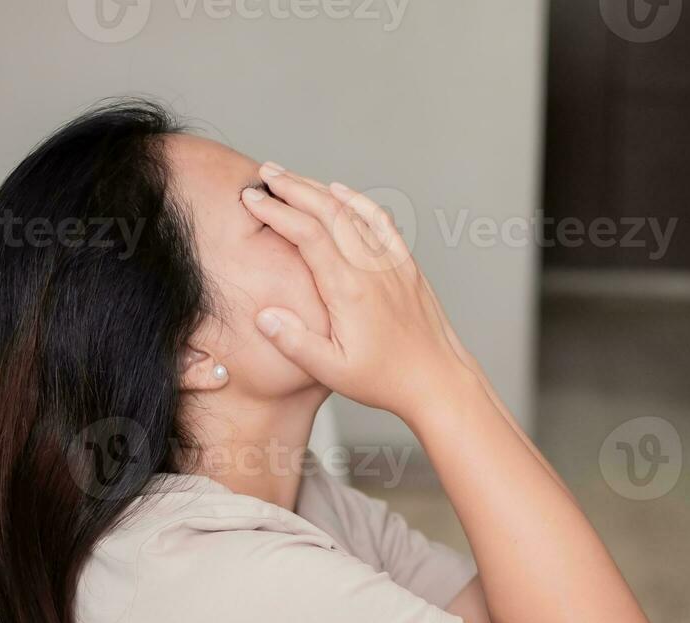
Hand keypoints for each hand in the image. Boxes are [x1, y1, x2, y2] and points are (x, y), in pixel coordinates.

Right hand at [241, 164, 468, 418]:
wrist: (438, 380)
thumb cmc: (386, 380)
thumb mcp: (332, 371)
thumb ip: (294, 342)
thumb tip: (264, 315)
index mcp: (348, 290)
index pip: (307, 234)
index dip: (276, 212)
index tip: (251, 199)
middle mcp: (371, 268)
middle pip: (328, 211)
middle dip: (292, 188)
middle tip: (264, 174)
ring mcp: (391, 263)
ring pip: (352, 211)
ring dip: (319, 189)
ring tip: (290, 178)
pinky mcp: (406, 266)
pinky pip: (381, 221)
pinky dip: (357, 201)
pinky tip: (340, 191)